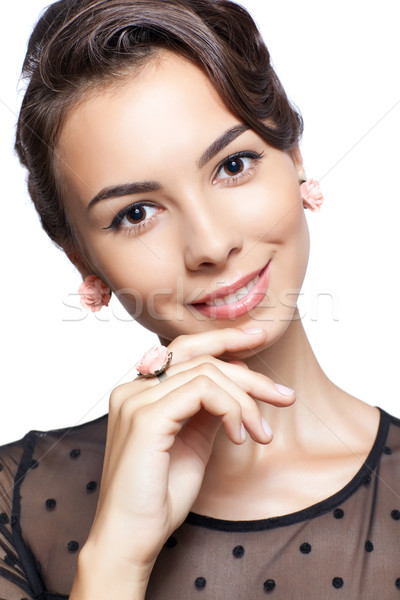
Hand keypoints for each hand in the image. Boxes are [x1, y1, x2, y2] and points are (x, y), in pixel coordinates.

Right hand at [79, 328, 294, 590]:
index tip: (258, 339)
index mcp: (140, 391)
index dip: (224, 340)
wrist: (131, 538)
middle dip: (249, 375)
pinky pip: (202, 391)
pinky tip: (240, 436)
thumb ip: (207, 409)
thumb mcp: (193, 442)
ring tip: (262, 432)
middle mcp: (133, 388)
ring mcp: (135, 399)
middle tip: (285, 395)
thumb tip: (236, 385)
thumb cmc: (160, 496)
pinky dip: (231, 409)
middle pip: (201, 359)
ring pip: (207, 373)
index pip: (185, 350)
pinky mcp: (145, 417)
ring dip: (246, 400)